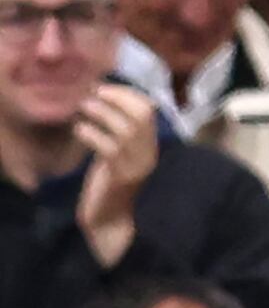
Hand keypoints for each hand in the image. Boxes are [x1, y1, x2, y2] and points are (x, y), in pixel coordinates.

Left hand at [75, 84, 158, 268]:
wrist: (109, 220)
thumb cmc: (107, 185)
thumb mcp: (115, 153)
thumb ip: (116, 132)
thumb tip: (101, 100)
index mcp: (150, 145)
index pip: (150, 109)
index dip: (128, 93)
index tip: (105, 87)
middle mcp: (148, 152)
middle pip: (143, 114)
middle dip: (118, 97)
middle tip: (94, 92)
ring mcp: (136, 164)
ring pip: (126, 129)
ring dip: (102, 112)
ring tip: (84, 107)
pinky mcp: (120, 175)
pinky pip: (108, 147)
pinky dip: (91, 133)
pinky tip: (79, 130)